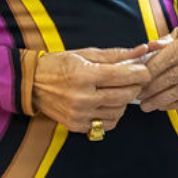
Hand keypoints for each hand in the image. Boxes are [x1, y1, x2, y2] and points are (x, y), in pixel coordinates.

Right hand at [32, 44, 152, 132]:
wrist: (32, 84)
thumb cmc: (59, 64)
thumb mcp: (85, 54)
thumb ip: (115, 54)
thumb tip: (141, 50)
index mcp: (84, 75)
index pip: (122, 75)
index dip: (139, 72)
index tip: (145, 69)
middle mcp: (83, 97)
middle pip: (125, 95)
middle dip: (135, 86)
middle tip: (135, 79)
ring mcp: (80, 115)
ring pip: (119, 111)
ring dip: (124, 100)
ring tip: (117, 90)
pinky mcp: (78, 126)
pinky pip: (106, 124)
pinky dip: (113, 114)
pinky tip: (107, 103)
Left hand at [139, 20, 177, 112]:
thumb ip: (163, 42)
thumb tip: (147, 47)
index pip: (171, 56)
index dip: (154, 69)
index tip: (139, 78)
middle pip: (177, 75)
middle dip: (155, 87)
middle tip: (139, 95)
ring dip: (163, 99)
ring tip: (147, 104)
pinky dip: (176, 103)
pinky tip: (162, 105)